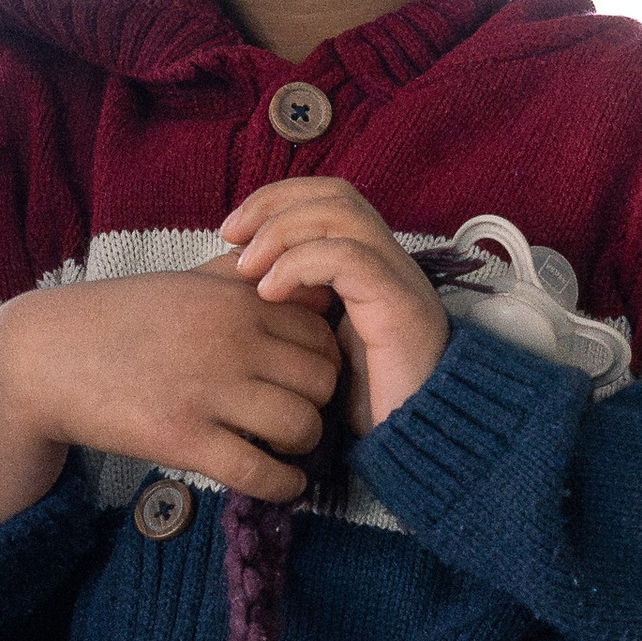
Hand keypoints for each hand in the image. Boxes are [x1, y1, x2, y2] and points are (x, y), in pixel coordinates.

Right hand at [0, 262, 341, 535]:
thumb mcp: (184, 282)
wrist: (45, 356)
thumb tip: (300, 286)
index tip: (306, 383)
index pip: (323, 334)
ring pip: (302, 427)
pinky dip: (283, 485)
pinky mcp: (183, 438)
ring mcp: (208, 390)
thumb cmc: (120, 318)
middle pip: (323, 381)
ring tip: (285, 449)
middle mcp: (230, 339)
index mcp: (235, 298)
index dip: (324, 363)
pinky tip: (280, 484)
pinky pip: (261, 472)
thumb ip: (242, 278)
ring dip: (303, 446)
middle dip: (320, 404)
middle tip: (299, 417)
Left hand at [220, 177, 449, 432]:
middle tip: (232, 236)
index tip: (231, 233)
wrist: (410, 446)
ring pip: (343, 214)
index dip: (276, 202)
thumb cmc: (361, 405)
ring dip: (284, 232)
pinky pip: (350, 257)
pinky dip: (303, 264)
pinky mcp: (399, 305)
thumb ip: (291, 309)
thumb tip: (237, 283)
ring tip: (249, 269)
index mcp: (367, 267)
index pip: (327, 200)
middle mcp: (388, 263)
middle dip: (276, 204)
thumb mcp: (312, 347)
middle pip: (335, 194)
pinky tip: (271, 292)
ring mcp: (398, 280)